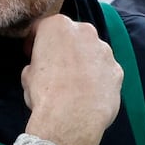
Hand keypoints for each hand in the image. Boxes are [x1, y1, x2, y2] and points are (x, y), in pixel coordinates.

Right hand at [21, 14, 121, 144]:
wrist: (72, 118)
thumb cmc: (45, 94)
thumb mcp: (27, 75)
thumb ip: (36, 63)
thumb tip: (40, 69)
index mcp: (58, 26)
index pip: (42, 27)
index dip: (35, 41)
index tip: (31, 54)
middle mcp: (85, 32)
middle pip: (72, 36)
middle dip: (64, 49)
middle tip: (55, 69)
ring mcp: (105, 50)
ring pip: (92, 52)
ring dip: (83, 63)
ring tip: (75, 85)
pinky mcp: (118, 70)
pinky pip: (105, 70)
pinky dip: (98, 79)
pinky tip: (89, 95)